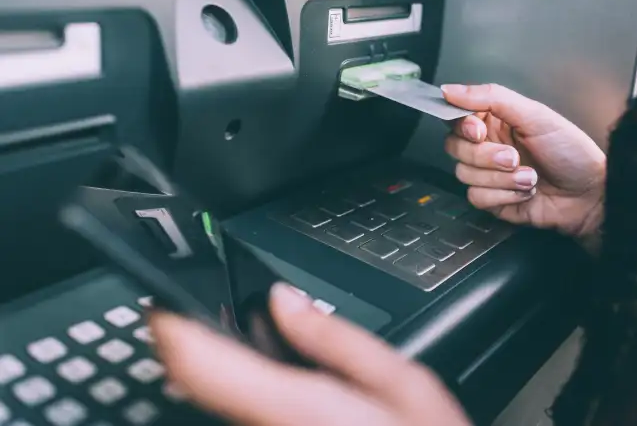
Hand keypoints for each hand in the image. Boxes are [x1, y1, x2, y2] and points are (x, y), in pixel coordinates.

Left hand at [150, 283, 471, 425]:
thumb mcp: (403, 384)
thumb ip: (337, 338)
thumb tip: (286, 300)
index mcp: (294, 407)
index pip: (198, 364)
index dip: (168, 326)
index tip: (162, 295)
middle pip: (199, 382)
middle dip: (194, 339)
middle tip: (203, 302)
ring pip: (218, 399)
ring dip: (220, 363)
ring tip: (245, 330)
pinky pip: (240, 413)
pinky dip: (242, 385)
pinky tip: (273, 371)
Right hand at [441, 83, 604, 241]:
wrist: (591, 194)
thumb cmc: (572, 152)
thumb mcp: (534, 115)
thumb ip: (491, 97)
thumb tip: (451, 90)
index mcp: (497, 121)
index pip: (457, 118)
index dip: (463, 126)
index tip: (478, 130)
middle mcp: (490, 146)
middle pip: (455, 147)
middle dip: (486, 155)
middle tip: (514, 157)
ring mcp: (490, 174)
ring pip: (464, 173)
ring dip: (500, 178)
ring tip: (529, 176)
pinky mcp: (493, 200)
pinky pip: (477, 197)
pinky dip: (503, 196)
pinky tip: (525, 192)